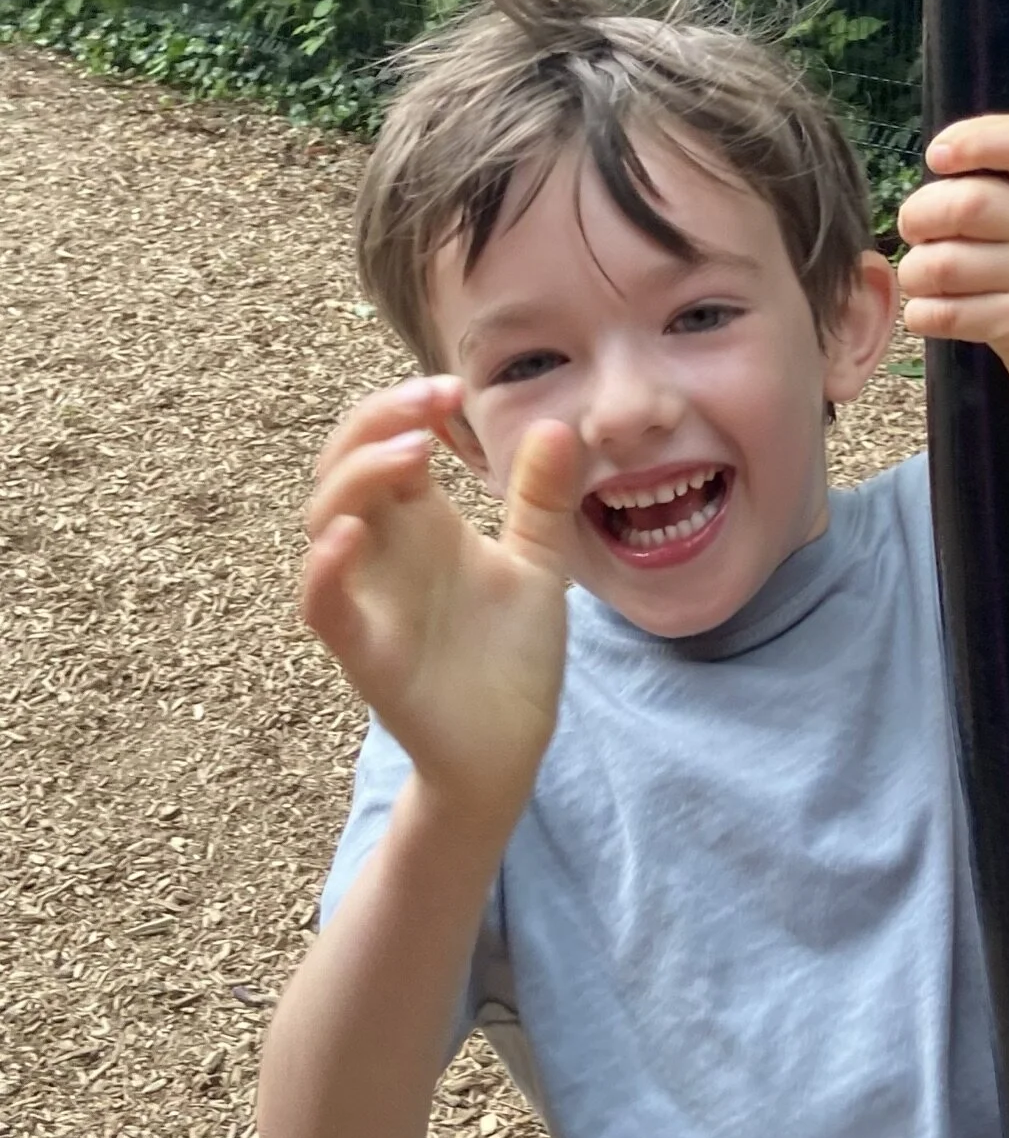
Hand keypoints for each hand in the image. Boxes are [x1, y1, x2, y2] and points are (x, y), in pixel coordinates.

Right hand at [301, 377, 580, 829]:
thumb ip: (540, 500)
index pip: (386, 445)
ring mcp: (369, 599)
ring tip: (411, 453)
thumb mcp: (537, 565)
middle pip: (342, 468)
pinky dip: (325, 569)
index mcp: (420, 525)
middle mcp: (384, 553)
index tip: (454, 388)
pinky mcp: (366, 653)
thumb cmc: (509, 658)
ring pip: (323, 523)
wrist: (508, 749)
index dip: (404, 407)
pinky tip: (350, 536)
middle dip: (374, 423)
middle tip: (429, 401)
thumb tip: (558, 425)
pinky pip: (324, 606)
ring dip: (355, 478)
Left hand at [896, 115, 1008, 445]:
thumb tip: (934, 177)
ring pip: (946, 262)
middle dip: (919, 217)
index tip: (937, 157)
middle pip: (967, 203)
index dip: (975, 139)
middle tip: (914, 235)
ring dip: (915, 273)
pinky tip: (930, 316)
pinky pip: (949, 312)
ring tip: (922, 282)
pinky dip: (924, 315)